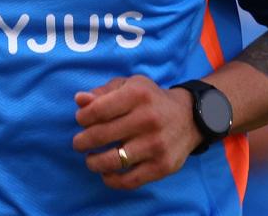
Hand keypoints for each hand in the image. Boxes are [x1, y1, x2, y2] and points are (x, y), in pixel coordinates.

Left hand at [72, 75, 199, 189]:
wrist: (188, 117)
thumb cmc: (149, 99)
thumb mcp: (129, 86)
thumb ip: (102, 92)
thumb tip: (79, 100)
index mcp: (137, 94)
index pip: (97, 110)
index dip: (82, 118)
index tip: (81, 121)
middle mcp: (147, 119)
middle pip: (101, 135)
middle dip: (82, 142)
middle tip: (79, 143)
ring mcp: (155, 144)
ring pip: (112, 161)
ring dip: (93, 162)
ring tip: (90, 159)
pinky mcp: (162, 166)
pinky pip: (129, 180)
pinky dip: (112, 179)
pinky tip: (106, 173)